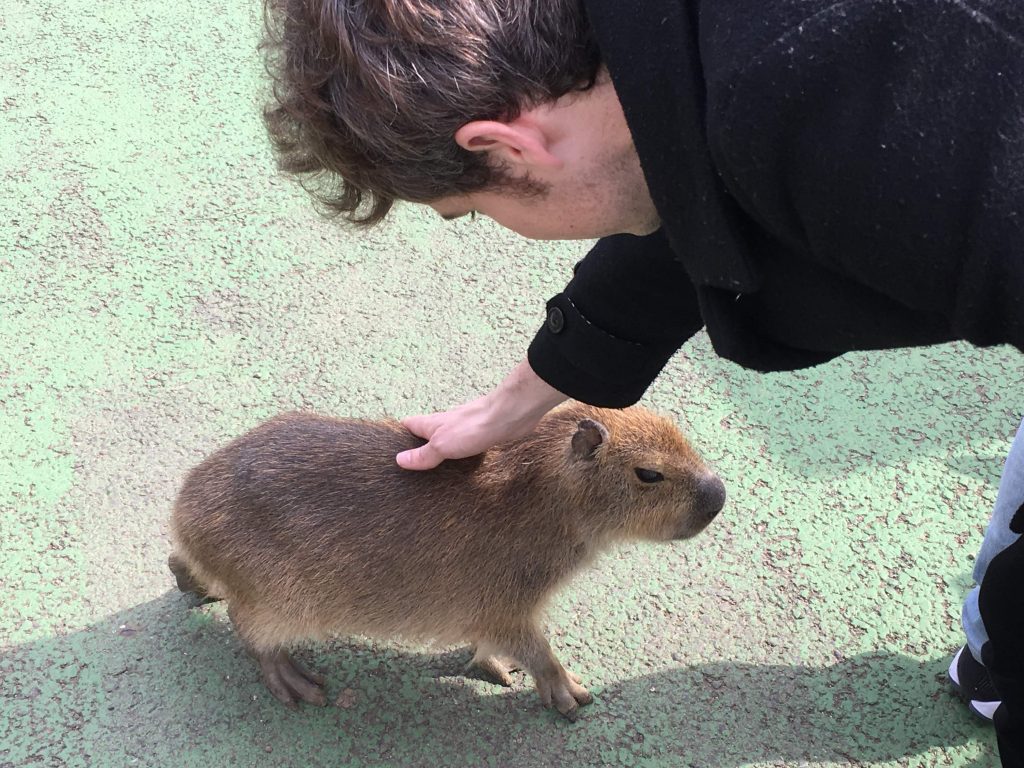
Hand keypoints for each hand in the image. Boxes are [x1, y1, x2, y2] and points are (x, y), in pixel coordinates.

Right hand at [396, 359, 566, 469]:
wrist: (508, 416)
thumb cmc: (473, 427)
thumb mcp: (441, 445)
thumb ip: (423, 454)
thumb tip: (400, 460)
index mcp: (431, 423)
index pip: (408, 425)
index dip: (398, 435)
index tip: (392, 451)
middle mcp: (445, 423)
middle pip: (426, 432)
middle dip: (419, 445)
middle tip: (413, 467)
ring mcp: (463, 427)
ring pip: (446, 438)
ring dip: (440, 450)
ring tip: (435, 471)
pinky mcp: (480, 433)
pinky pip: (464, 443)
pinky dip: (460, 453)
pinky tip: (462, 465)